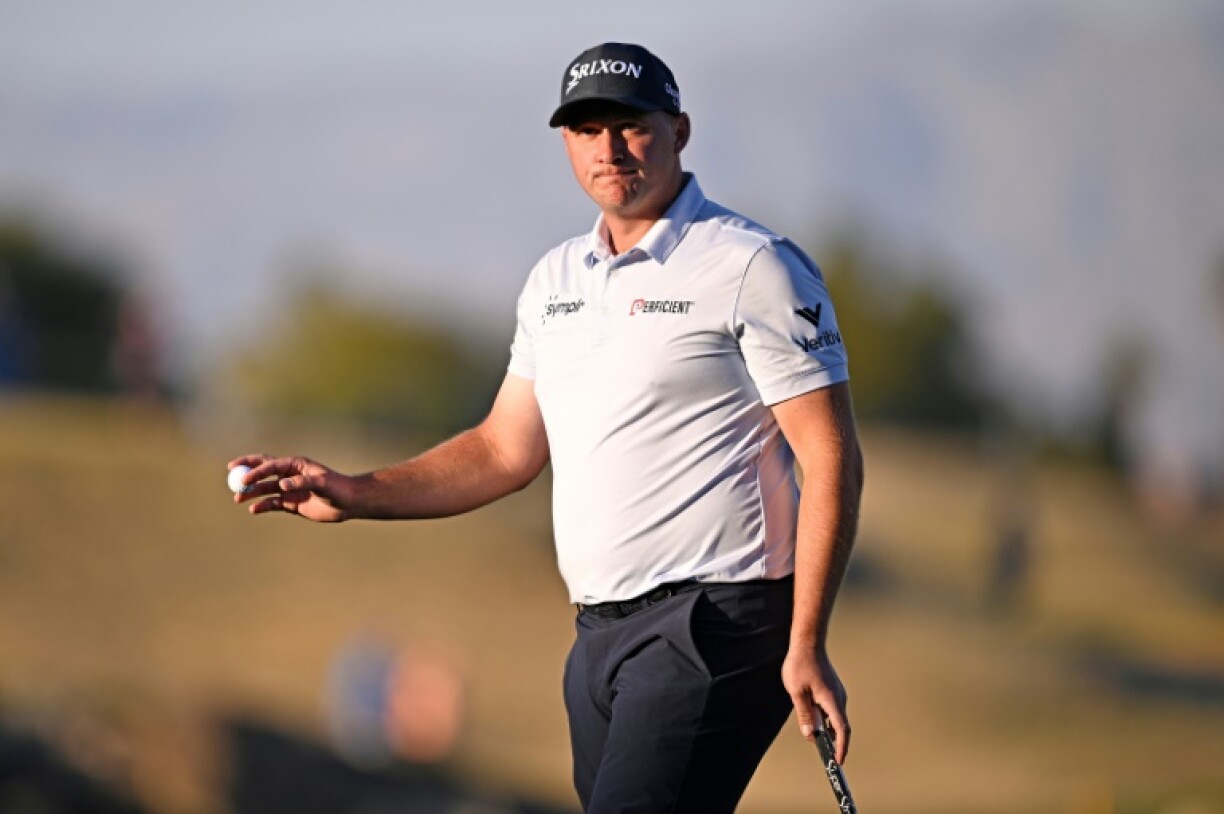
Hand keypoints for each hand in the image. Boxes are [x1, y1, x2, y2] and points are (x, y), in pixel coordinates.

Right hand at [227, 454, 354, 521]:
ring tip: (238, 499)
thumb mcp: (322, 483)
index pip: (270, 465)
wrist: (348, 503)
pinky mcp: (291, 503)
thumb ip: (302, 482)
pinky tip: (254, 510)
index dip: (255, 470)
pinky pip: (272, 503)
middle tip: (231, 477)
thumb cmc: (338, 488)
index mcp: (295, 465)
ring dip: (251, 493)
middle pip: (263, 471)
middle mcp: (289, 475)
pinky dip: (262, 506)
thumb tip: (281, 485)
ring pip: (265, 489)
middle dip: (246, 473)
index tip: (242, 477)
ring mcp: (289, 489)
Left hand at [782, 644, 849, 763]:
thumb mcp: (797, 692)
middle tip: (823, 753)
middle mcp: (839, 697)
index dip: (841, 747)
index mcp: (832, 700)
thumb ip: (805, 714)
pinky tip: (813, 716)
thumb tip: (811, 734)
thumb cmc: (801, 664)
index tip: (838, 761)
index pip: (842, 729)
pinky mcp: (833, 689)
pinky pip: (832, 709)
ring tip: (812, 732)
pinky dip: (825, 718)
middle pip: (839, 725)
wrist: (808, 643)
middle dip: (832, 740)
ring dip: (826, 727)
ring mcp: (837, 693)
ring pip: (835, 717)